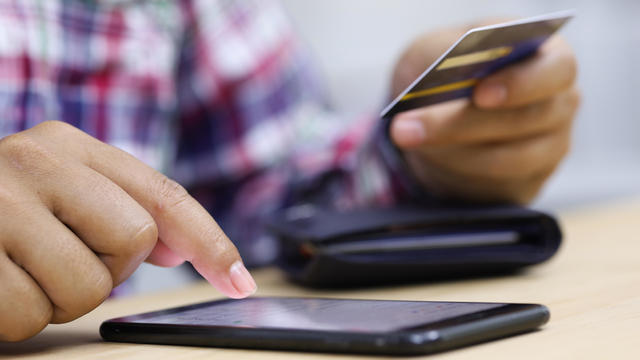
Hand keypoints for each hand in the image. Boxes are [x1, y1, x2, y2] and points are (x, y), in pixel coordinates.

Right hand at [0, 121, 255, 341]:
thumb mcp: (60, 194)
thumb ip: (123, 210)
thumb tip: (184, 249)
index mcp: (69, 145)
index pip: (163, 195)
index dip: (210, 241)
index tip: (241, 281)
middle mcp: (35, 160)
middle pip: (133, 241)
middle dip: (106, 268)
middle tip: (60, 255)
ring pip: (86, 288)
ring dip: (59, 297)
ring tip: (21, 270)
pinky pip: (29, 314)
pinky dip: (17, 316)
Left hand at [389, 24, 579, 203]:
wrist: (434, 108)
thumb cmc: (445, 68)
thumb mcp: (436, 49)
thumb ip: (445, 53)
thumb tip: (450, 73)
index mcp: (549, 58)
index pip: (556, 71)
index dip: (520, 84)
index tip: (479, 94)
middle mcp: (559, 105)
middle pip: (525, 121)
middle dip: (460, 125)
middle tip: (406, 126)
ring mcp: (549, 149)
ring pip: (506, 161)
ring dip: (450, 152)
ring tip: (406, 137)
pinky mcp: (526, 184)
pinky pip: (493, 187)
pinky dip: (454, 173)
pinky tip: (427, 156)